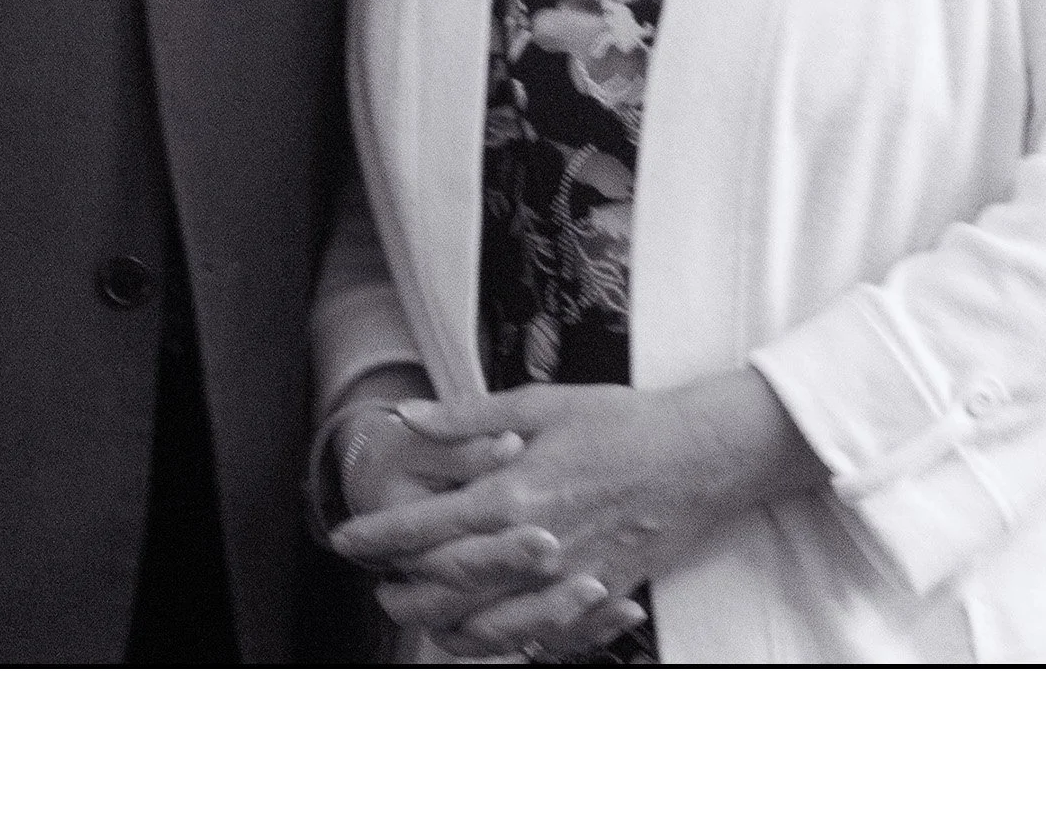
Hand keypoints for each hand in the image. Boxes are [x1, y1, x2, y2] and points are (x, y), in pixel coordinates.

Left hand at [329, 368, 822, 662]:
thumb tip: (405, 417)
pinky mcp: (598, 599)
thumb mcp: (539, 403)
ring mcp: (568, 582)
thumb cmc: (621, 421)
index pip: (426, 528)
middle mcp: (535, 548)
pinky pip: (540, 640)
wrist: (700, 457)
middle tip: (376, 585)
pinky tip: (489, 629)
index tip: (345, 538)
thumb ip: (466, 418)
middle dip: (401, 591)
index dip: (379, 536)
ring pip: (488, 629)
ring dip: (444, 626)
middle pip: (447, 590)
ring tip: (420, 612)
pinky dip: (506, 641)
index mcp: (514, 494)